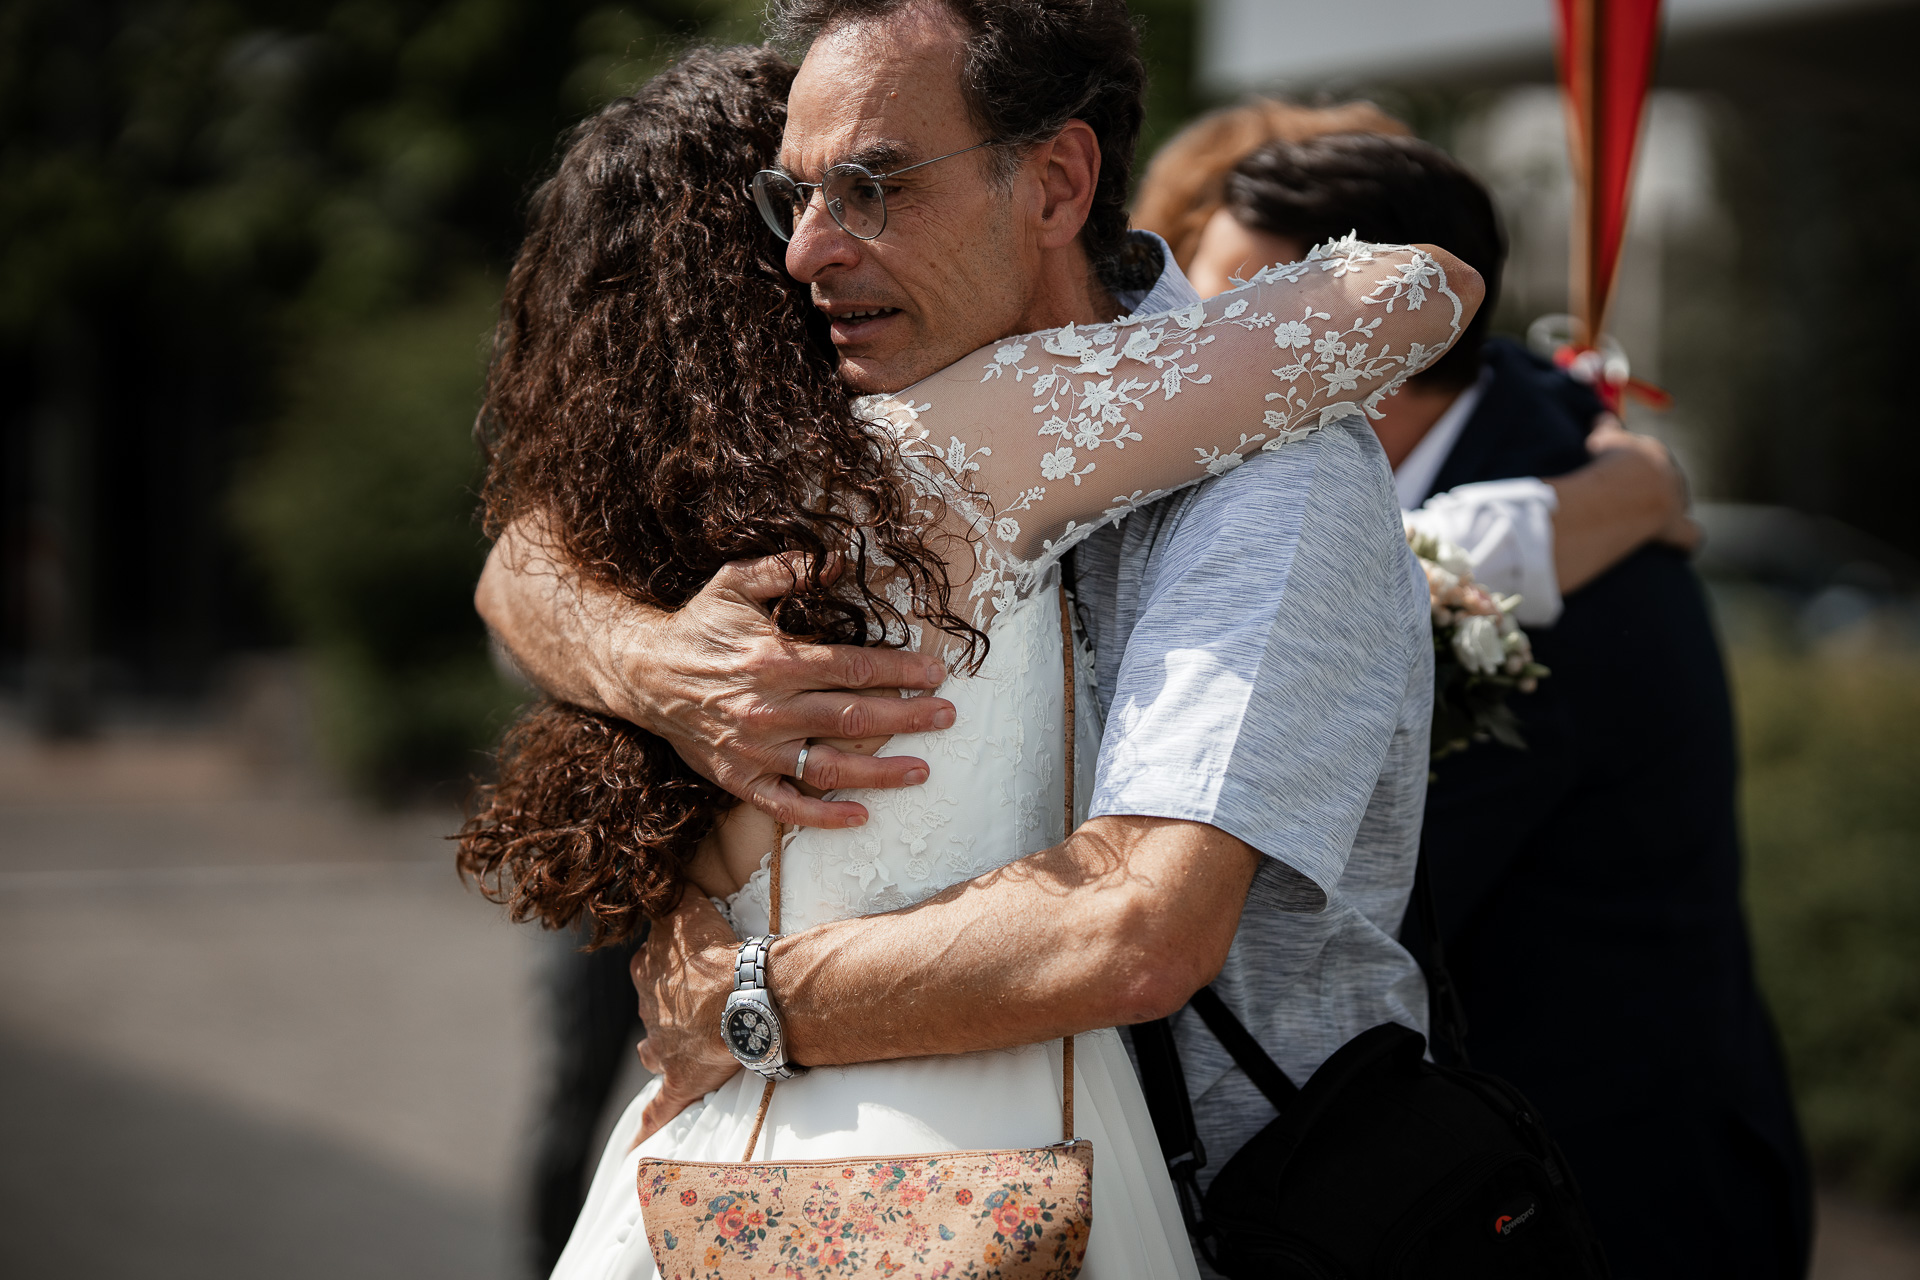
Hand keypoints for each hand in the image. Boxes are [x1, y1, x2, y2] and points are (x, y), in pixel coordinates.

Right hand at [602, 554, 957, 828]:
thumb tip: (837, 559)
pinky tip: (859, 816)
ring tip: (923, 770)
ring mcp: (755, 749)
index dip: (902, 671)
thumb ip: (788, 569)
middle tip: (947, 716)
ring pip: (830, 766)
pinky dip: (823, 815)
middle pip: (854, 716)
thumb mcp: (736, 582)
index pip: (855, 667)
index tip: (936, 673)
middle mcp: (769, 708)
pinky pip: (786, 806)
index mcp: (775, 659)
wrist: (641, 673)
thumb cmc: (697, 626)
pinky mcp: (738, 778)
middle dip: (908, 717)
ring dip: (881, 772)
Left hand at [631, 895, 744, 1143]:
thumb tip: (662, 868)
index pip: (647, 964)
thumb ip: (675, 890)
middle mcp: (649, 1010)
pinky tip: (634, 1153)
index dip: (667, 964)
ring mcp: (661, 1048)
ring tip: (675, 1051)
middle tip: (694, 1002)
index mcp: (648, 971)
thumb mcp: (689, 906)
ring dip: (661, 1049)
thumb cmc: (719, 950)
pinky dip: (645, 1130)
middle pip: (652, 1007)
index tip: (687, 963)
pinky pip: (658, 1110)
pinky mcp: (679, 1080)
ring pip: (653, 1049)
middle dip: (666, 1007)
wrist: (742, 997)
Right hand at [1586, 416, 1700, 553]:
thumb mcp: (1600, 438)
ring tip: (1643, 522)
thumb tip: (1603, 415)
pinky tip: (1676, 548)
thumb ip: (1604, 424)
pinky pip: (1690, 536)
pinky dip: (1685, 541)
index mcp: (1654, 452)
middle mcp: (1671, 474)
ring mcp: (1676, 501)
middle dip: (1652, 489)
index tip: (1617, 476)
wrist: (1618, 495)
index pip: (1648, 456)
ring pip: (1678, 505)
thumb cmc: (1606, 466)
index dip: (1634, 467)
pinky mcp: (1677, 527)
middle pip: (1666, 480)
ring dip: (1666, 512)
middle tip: (1626, 501)